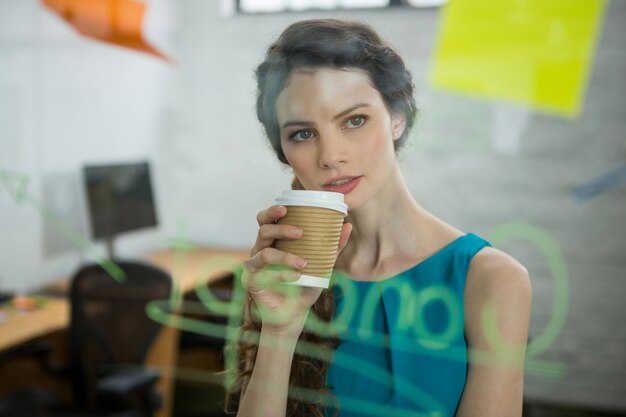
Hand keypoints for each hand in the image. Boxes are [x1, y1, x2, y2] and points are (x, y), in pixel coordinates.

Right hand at [242, 205, 351, 334]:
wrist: (294, 313)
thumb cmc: (305, 285)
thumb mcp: (321, 265)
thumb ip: (332, 247)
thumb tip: (347, 226)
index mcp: (274, 240)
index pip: (267, 219)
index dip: (273, 211)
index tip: (287, 208)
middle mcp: (261, 248)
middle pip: (263, 228)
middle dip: (280, 228)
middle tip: (300, 232)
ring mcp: (254, 263)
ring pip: (264, 250)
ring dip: (285, 255)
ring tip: (304, 263)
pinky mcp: (251, 279)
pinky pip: (264, 272)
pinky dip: (280, 273)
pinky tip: (294, 277)